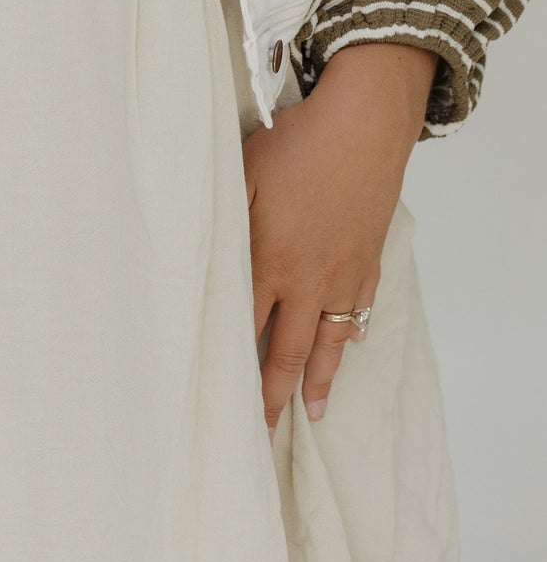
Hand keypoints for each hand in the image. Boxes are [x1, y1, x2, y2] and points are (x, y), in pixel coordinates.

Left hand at [241, 40, 436, 438]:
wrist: (364, 126)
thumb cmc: (295, 145)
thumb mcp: (242, 175)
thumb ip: (218, 218)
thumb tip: (192, 249)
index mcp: (269, 262)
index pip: (244, 329)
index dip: (230, 367)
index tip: (217, 403)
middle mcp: (307, 281)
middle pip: (287, 351)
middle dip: (272, 395)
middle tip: (259, 435)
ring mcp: (343, 275)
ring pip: (329, 342)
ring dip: (319, 381)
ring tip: (312, 414)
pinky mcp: (369, 260)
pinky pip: (359, 309)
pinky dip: (351, 333)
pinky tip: (347, 345)